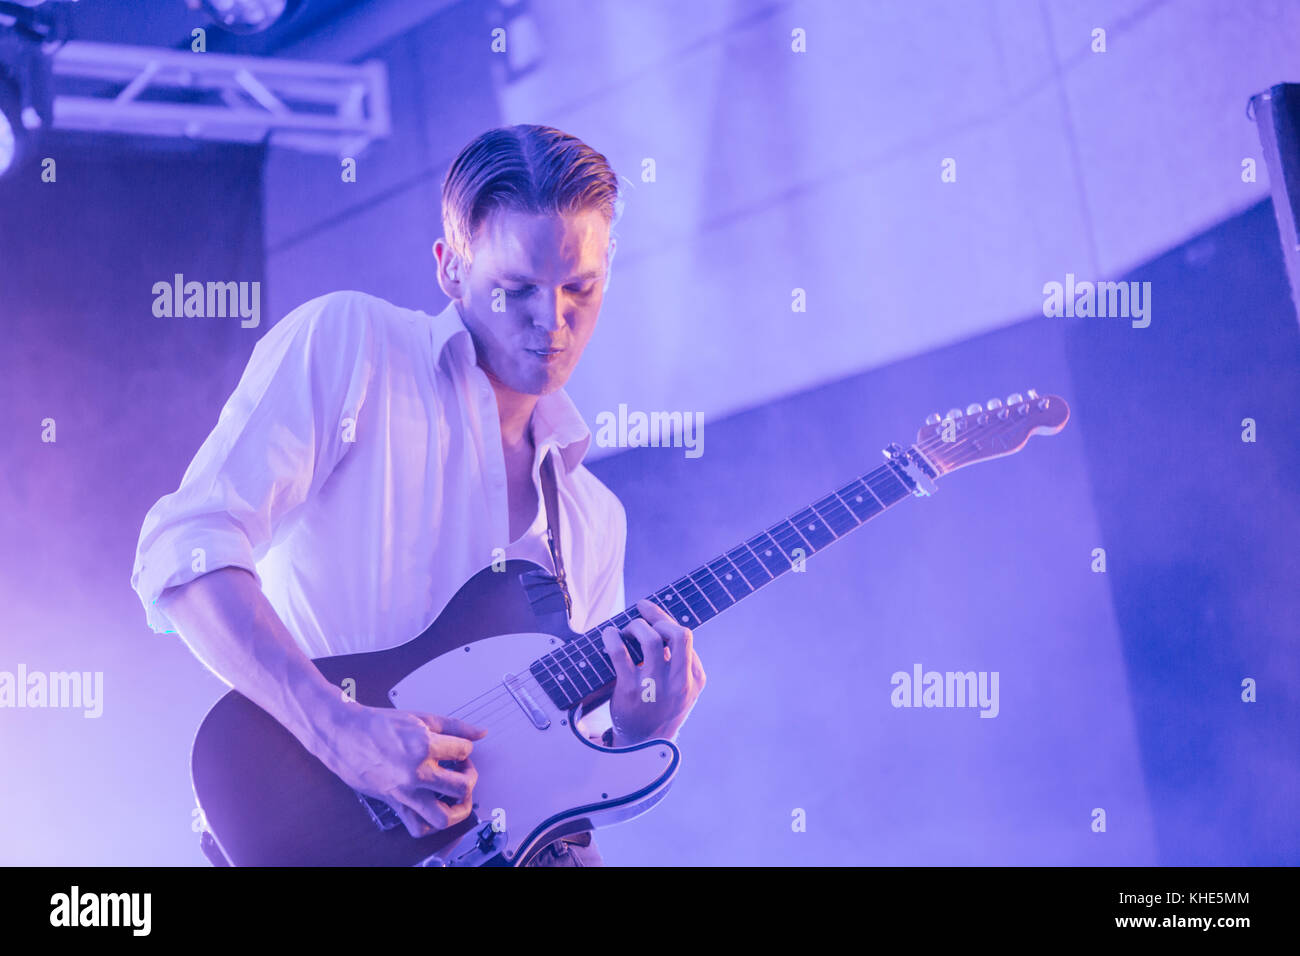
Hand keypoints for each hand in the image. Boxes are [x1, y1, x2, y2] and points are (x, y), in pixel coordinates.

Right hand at [310, 705, 486, 837]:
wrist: (345, 734)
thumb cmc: (378, 724)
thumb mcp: (421, 717)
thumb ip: (454, 726)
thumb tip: (479, 732)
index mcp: (424, 747)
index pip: (464, 752)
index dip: (465, 748)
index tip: (458, 747)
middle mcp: (416, 773)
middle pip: (462, 786)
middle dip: (470, 776)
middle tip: (463, 769)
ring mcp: (405, 792)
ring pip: (444, 817)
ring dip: (458, 809)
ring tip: (457, 796)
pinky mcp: (395, 802)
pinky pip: (417, 827)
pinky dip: (431, 825)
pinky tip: (436, 807)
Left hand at [600, 598, 705, 744]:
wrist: (642, 746)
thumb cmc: (660, 710)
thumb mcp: (682, 690)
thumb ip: (680, 663)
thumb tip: (660, 624)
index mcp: (694, 679)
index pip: (685, 636)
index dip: (664, 618)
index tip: (649, 610)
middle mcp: (679, 682)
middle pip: (678, 634)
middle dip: (657, 618)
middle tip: (640, 618)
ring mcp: (656, 686)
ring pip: (651, 640)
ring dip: (636, 627)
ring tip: (627, 630)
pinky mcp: (631, 691)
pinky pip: (620, 653)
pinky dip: (612, 638)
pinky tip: (609, 636)